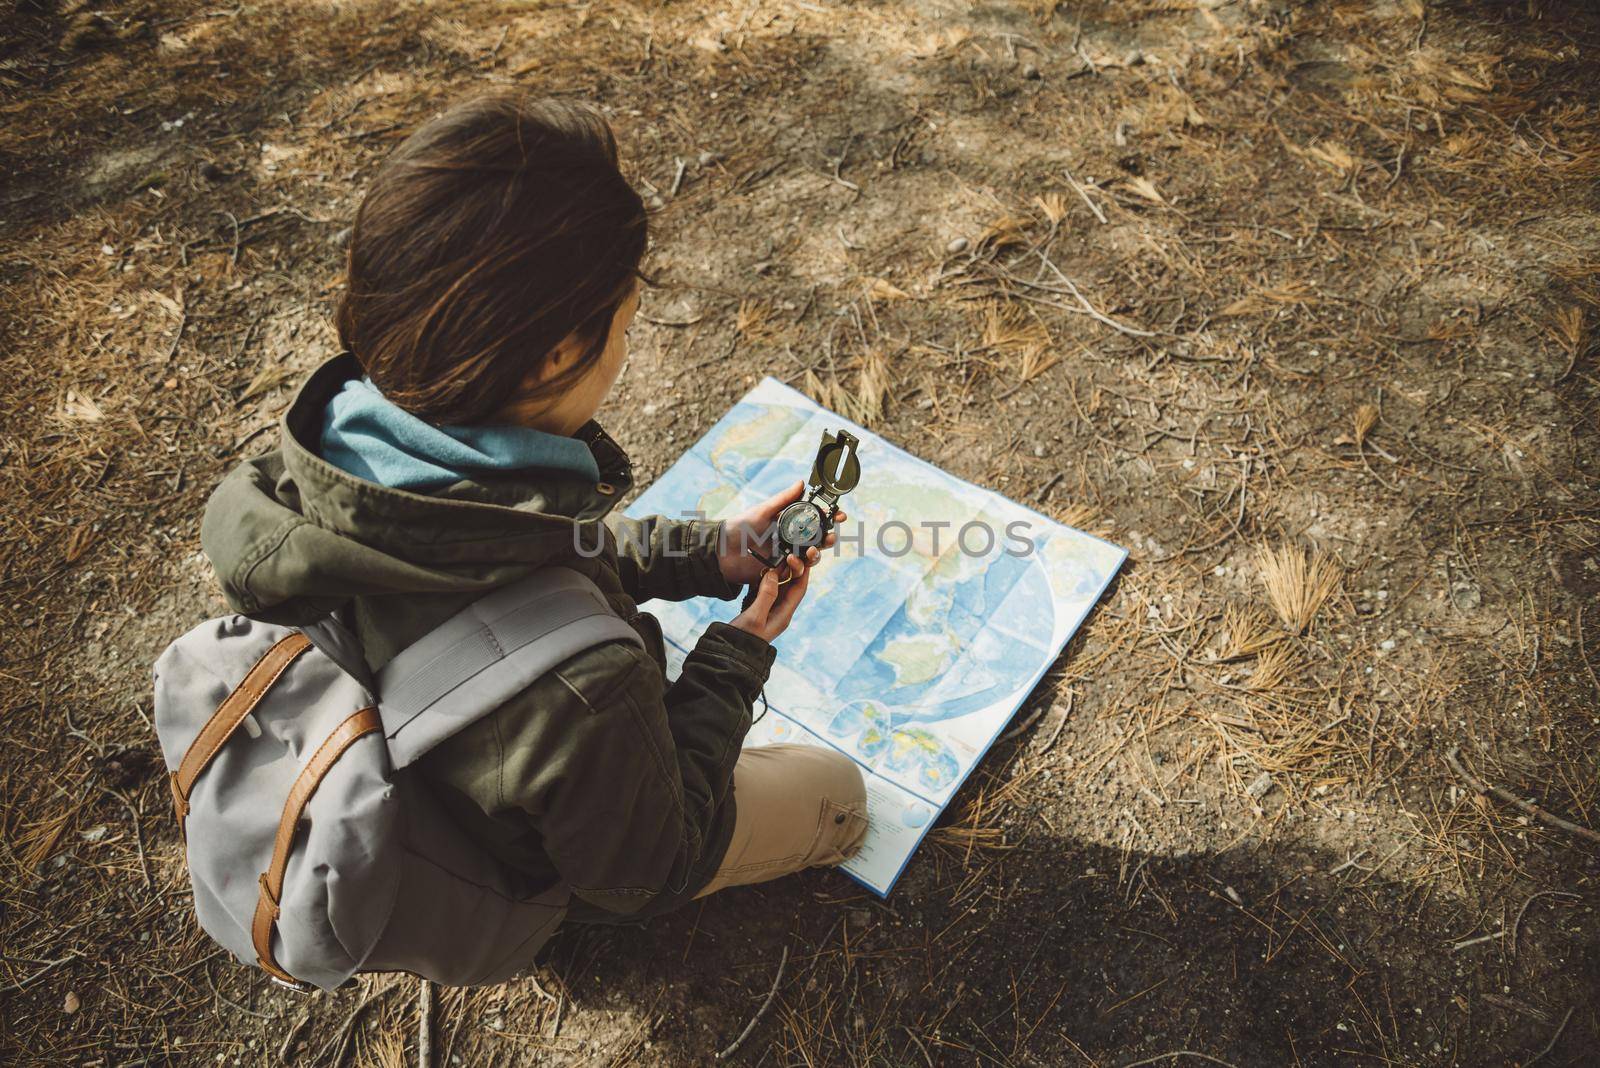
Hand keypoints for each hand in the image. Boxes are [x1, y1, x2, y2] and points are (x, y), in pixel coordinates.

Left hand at [718, 480, 846, 584]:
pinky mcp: (781, 571)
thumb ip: (784, 499)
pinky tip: (793, 560)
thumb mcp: (763, 510)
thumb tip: (802, 483)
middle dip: (828, 538)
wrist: (722, 553)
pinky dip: (799, 566)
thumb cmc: (739, 527)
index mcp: (789, 522)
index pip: (815, 519)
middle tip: (831, 536)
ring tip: (811, 551)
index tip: (839, 515)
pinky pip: (797, 570)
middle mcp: (791, 538)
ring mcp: (787, 555)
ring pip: (811, 556)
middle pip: (818, 539)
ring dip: (816, 554)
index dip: (829, 517)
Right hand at [730, 551, 815, 641]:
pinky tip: (762, 569)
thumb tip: (774, 573)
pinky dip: (766, 579)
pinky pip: (767, 590)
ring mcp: (769, 610)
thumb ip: (766, 594)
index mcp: (784, 614)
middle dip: (791, 569)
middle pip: (791, 586)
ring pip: (779, 586)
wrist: (730, 653)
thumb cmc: (743, 638)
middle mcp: (780, 611)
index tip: (802, 555)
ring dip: (778, 572)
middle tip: (787, 552)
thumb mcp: (755, 616)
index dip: (803, 571)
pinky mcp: (759, 609)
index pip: (799, 589)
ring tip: (777, 556)